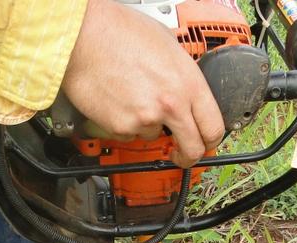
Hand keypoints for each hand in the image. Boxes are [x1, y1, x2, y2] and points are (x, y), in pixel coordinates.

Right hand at [61, 0, 224, 167]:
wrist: (83, 36)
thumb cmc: (119, 31)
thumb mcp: (167, 45)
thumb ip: (181, 74)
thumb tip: (185, 90)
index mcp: (188, 82)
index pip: (213, 127)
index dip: (211, 141)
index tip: (205, 143)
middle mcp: (171, 104)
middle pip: (192, 149)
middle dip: (188, 156)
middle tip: (180, 154)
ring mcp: (146, 119)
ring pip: (154, 136)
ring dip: (147, 125)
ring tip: (132, 96)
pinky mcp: (121, 127)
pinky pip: (129, 134)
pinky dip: (124, 123)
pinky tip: (118, 100)